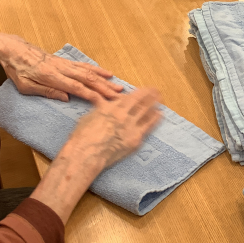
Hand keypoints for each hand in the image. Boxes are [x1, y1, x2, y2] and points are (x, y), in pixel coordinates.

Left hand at [0, 31, 122, 103]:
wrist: (14, 50)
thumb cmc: (18, 70)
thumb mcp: (25, 86)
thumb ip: (47, 91)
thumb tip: (66, 98)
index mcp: (52, 77)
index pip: (77, 88)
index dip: (93, 95)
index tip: (105, 103)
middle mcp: (62, 69)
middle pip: (88, 80)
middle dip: (105, 89)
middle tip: (119, 97)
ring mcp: (66, 64)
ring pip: (89, 72)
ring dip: (105, 80)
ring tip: (119, 86)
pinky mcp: (66, 61)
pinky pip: (85, 66)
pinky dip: (97, 70)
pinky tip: (107, 73)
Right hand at [31, 88, 162, 223]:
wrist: (87, 153)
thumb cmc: (83, 136)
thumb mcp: (90, 116)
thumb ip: (101, 108)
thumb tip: (105, 104)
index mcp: (112, 107)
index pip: (131, 97)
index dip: (140, 92)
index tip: (146, 89)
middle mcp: (124, 114)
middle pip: (141, 102)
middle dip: (151, 95)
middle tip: (157, 91)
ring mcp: (131, 126)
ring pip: (146, 111)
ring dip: (155, 104)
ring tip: (160, 100)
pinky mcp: (135, 139)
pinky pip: (148, 126)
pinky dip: (155, 118)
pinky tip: (160, 114)